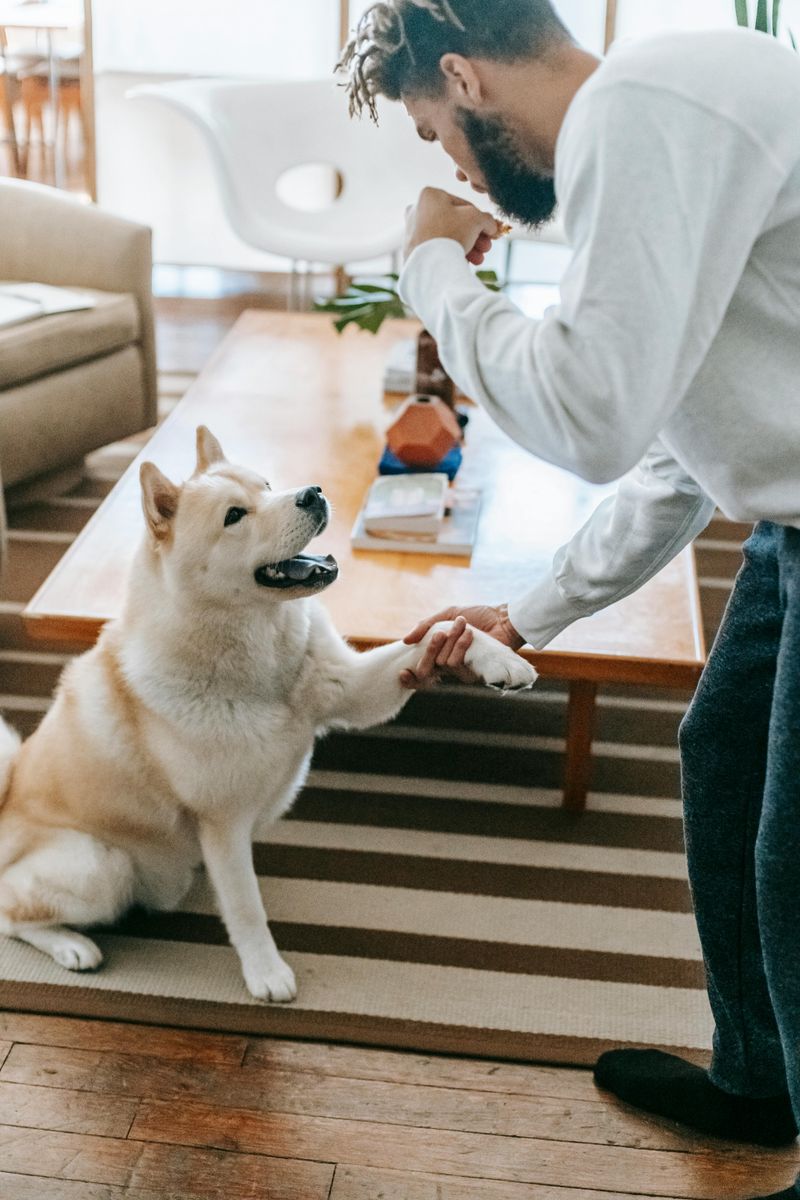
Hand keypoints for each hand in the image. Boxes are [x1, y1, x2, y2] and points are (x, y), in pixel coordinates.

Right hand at [400, 605, 524, 690]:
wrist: (502, 618)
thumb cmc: (476, 616)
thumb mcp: (446, 615)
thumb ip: (425, 626)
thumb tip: (405, 640)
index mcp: (438, 654)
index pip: (419, 674)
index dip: (409, 678)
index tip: (402, 673)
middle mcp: (447, 667)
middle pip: (425, 670)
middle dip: (429, 651)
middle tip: (439, 634)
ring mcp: (460, 672)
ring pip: (443, 663)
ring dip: (451, 641)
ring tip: (463, 625)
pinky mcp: (474, 673)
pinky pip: (457, 663)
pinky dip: (461, 645)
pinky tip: (470, 634)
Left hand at [404, 187, 501, 266]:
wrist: (430, 264)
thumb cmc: (451, 234)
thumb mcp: (476, 219)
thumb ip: (486, 218)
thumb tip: (491, 225)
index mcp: (429, 195)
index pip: (462, 205)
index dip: (480, 218)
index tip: (490, 231)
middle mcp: (417, 211)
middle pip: (455, 223)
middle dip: (474, 237)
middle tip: (486, 248)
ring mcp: (412, 232)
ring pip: (447, 237)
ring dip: (466, 247)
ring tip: (479, 259)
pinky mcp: (412, 251)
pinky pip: (437, 250)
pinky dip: (451, 255)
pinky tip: (465, 263)